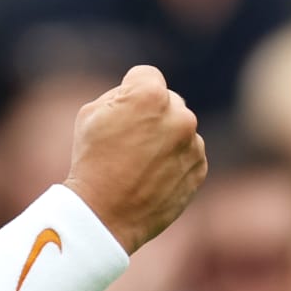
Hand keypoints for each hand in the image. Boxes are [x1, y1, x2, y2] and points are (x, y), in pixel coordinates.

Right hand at [63, 66, 205, 253]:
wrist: (104, 214)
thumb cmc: (91, 160)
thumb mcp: (90, 113)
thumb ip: (121, 94)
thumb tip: (139, 94)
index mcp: (150, 96)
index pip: (145, 75)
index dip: (128, 90)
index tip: (118, 112)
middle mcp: (179, 116)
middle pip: (167, 101)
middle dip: (151, 113)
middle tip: (127, 139)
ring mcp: (193, 144)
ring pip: (179, 128)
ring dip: (164, 137)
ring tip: (137, 163)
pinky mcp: (199, 168)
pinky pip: (188, 153)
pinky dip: (173, 160)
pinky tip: (150, 175)